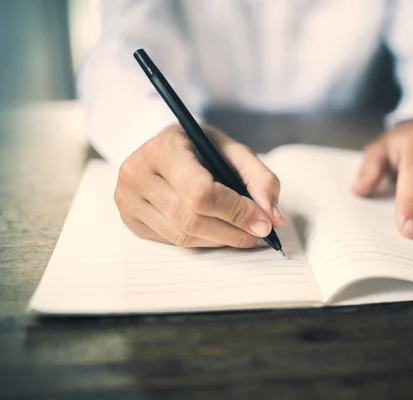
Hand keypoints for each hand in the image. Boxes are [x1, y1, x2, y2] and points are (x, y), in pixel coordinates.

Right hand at [114, 123, 283, 247]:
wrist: (160, 148)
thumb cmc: (197, 147)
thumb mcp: (229, 149)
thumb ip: (258, 178)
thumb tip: (274, 217)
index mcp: (163, 148)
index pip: (201, 192)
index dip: (236, 212)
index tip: (264, 223)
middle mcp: (137, 174)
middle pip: (192, 220)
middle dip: (233, 232)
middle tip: (260, 234)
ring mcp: (128, 200)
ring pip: (183, 237)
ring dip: (221, 241)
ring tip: (244, 235)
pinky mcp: (129, 220)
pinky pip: (173, 242)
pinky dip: (203, 242)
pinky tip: (219, 232)